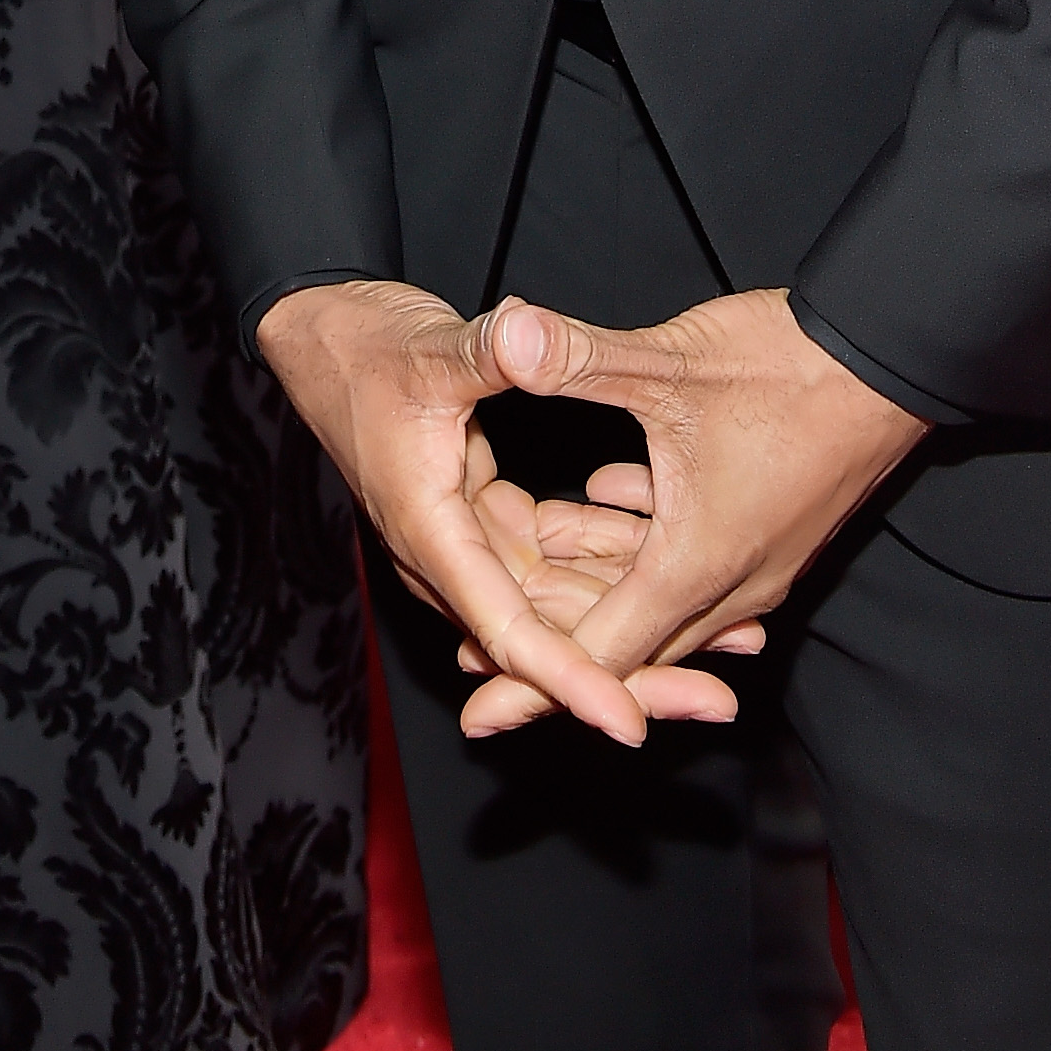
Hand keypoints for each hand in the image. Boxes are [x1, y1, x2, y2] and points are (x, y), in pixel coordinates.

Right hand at [255, 279, 755, 742]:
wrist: (325, 335)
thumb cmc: (365, 347)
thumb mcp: (430, 350)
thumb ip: (485, 351)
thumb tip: (520, 331)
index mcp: (431, 533)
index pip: (508, 630)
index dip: (571, 678)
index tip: (628, 719)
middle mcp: (450, 554)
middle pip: (546, 637)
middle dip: (630, 671)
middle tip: (716, 699)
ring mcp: (467, 538)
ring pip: (558, 602)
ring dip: (632, 621)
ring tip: (726, 642)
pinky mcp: (482, 515)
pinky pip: (552, 556)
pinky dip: (607, 562)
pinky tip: (667, 563)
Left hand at [477, 287, 921, 736]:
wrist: (892, 359)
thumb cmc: (791, 367)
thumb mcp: (670, 362)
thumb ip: (578, 358)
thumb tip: (503, 335)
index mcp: (696, 565)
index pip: (600, 653)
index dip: (530, 683)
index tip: (478, 710)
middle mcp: (731, 583)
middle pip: (628, 641)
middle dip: (550, 645)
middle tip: (475, 658)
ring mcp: (758, 562)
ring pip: (660, 597)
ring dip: (596, 577)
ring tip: (534, 547)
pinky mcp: (770, 530)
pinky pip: (692, 561)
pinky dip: (639, 538)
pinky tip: (606, 490)